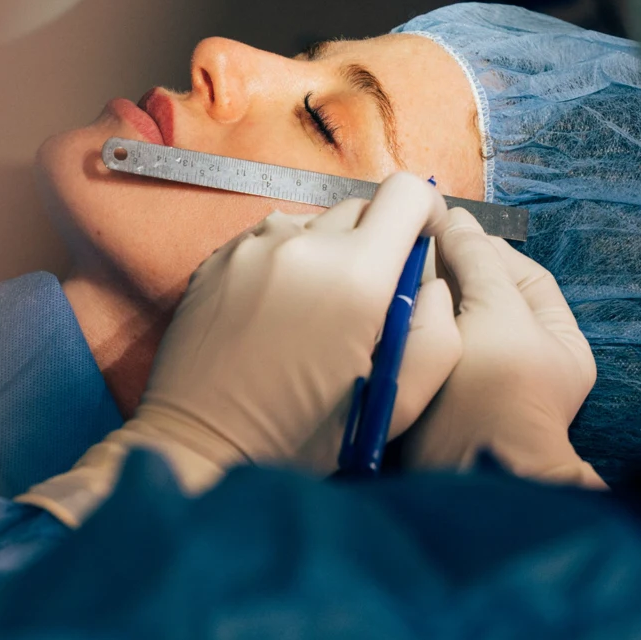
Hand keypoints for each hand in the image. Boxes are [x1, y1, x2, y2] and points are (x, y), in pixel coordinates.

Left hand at [19, 173, 460, 525]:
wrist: (202, 447)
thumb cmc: (306, 436)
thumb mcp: (399, 402)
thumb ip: (438, 333)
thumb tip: (432, 282)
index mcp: (357, 274)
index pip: (407, 192)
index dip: (425, 213)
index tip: (421, 247)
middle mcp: (304, 243)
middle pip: (361, 208)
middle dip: (377, 244)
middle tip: (367, 303)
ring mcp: (253, 246)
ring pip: (313, 223)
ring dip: (328, 254)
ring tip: (315, 313)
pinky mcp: (217, 258)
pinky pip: (269, 241)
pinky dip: (285, 264)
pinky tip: (275, 316)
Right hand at [402, 208, 602, 486]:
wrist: (468, 470)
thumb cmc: (496, 385)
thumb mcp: (496, 308)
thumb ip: (476, 258)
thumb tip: (456, 217)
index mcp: (558, 341)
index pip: (524, 276)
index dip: (486, 248)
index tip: (446, 228)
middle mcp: (525, 362)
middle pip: (485, 299)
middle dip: (452, 274)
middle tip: (414, 251)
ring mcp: (484, 384)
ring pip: (454, 323)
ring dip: (429, 301)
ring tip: (398, 280)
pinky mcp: (445, 398)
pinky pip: (431, 351)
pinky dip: (415, 332)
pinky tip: (392, 316)